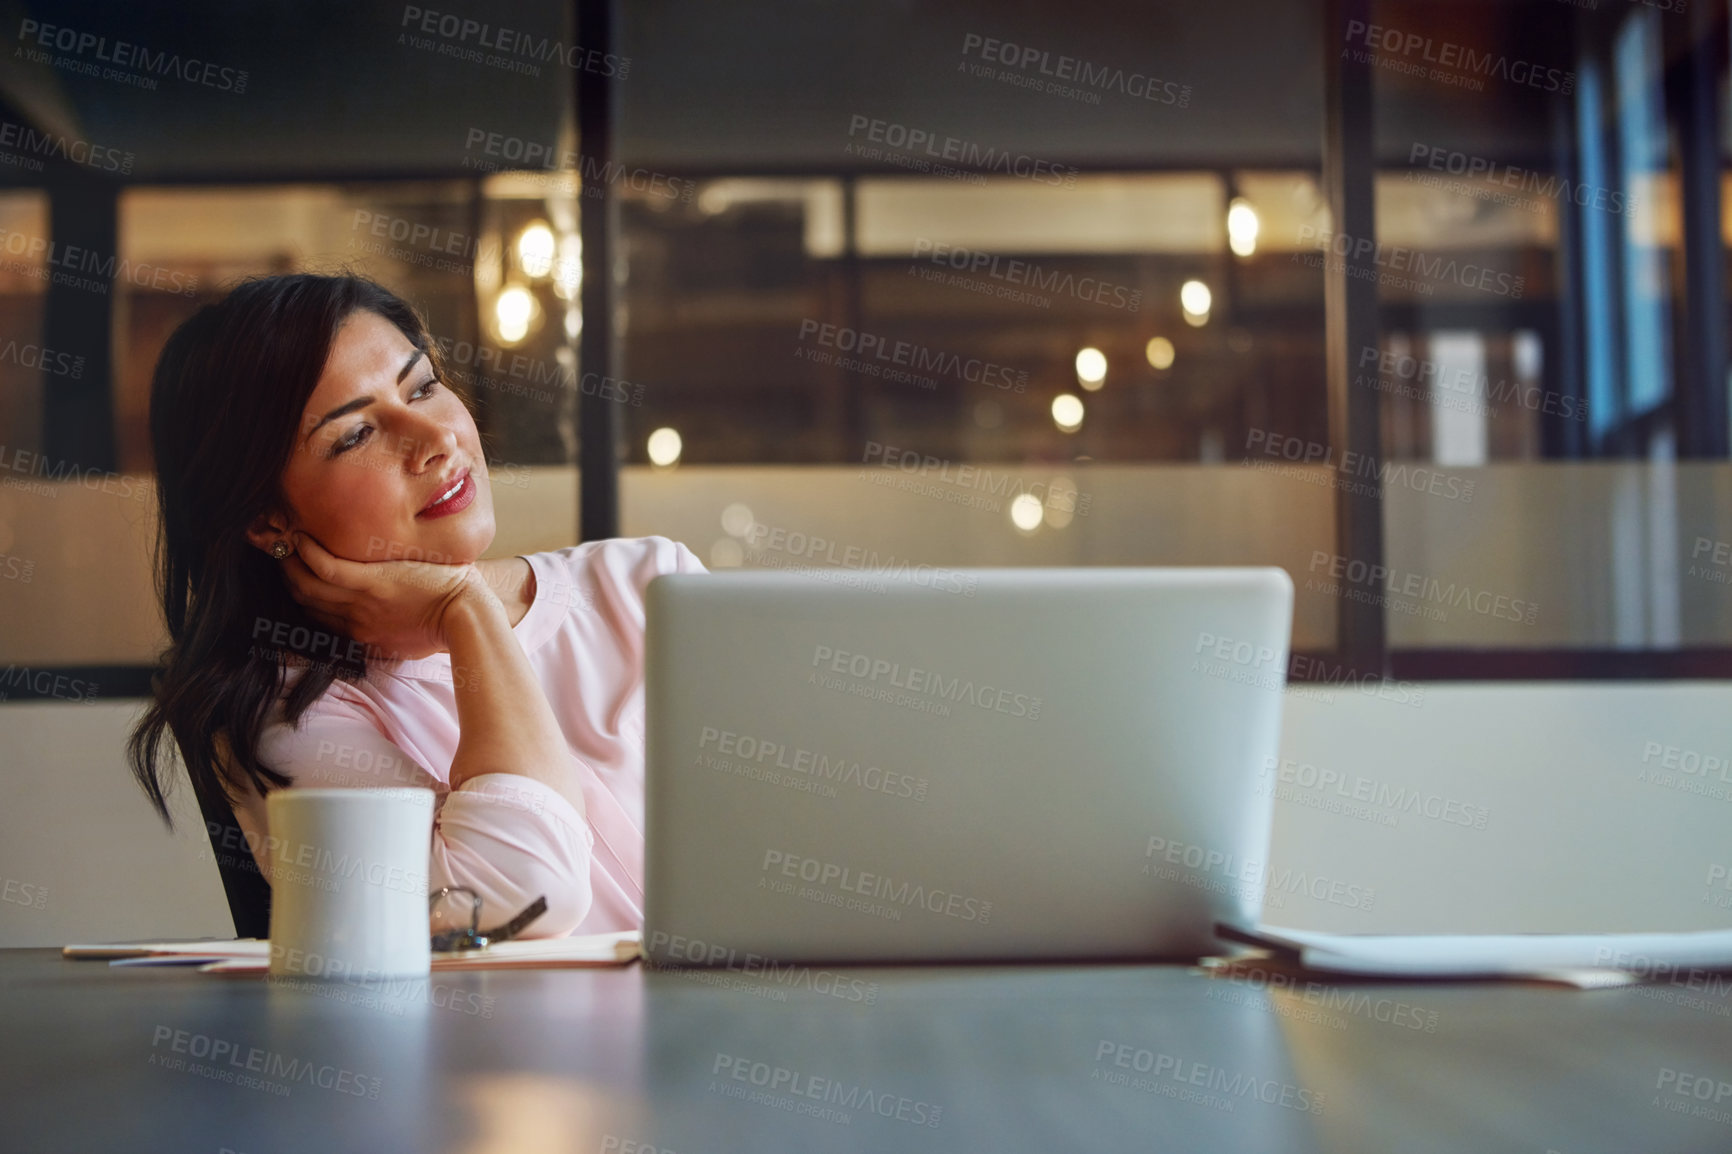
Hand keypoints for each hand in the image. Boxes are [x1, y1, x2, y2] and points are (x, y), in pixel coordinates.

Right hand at [279, 533, 495, 660]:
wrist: (465, 617)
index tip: (294, 578)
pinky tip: (301, 538)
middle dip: (288, 577)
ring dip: (290, 564)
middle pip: (306, 600)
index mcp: (362, 634)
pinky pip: (328, 569)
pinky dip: (309, 554)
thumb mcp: (408, 642)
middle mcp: (354, 621)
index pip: (318, 617)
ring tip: (285, 542)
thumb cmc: (445, 626)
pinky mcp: (372, 583)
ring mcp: (361, 602)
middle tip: (280, 554)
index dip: (302, 597)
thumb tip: (384, 626)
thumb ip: (387, 635)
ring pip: (308, 586)